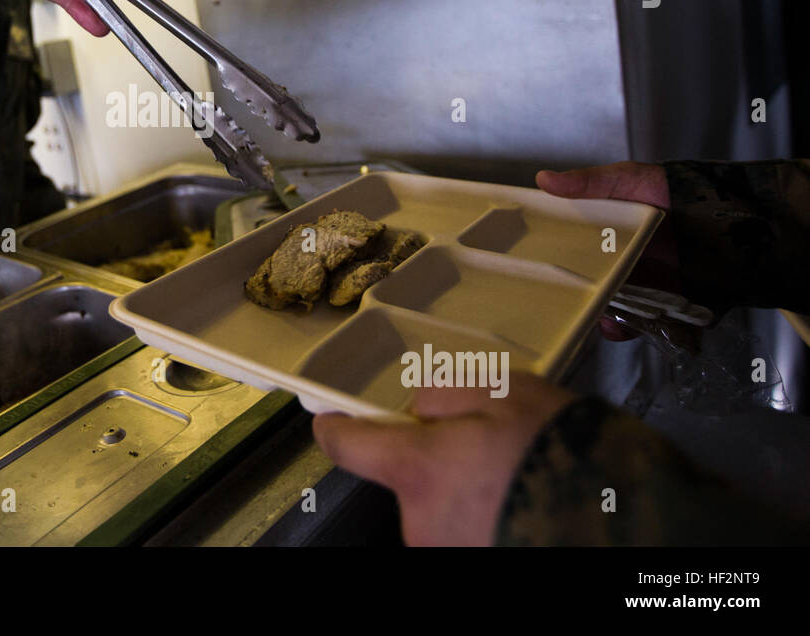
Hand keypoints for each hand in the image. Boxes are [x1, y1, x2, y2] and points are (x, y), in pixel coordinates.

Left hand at [312, 373, 577, 545]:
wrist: (631, 523)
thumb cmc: (566, 454)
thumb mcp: (507, 393)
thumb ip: (445, 396)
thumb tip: (416, 408)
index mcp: (418, 471)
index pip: (349, 447)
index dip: (337, 428)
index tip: (330, 421)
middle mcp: (421, 524)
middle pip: (410, 480)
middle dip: (439, 461)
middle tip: (490, 447)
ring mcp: (447, 553)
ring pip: (442, 508)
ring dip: (468, 493)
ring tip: (521, 480)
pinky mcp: (473, 568)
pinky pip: (468, 532)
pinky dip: (490, 517)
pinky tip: (526, 506)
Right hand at [536, 160, 677, 338]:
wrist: (724, 207)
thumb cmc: (670, 189)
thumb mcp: (624, 179)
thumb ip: (588, 183)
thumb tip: (544, 178)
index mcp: (607, 243)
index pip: (576, 262)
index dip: (560, 272)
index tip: (544, 279)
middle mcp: (624, 268)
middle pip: (596, 291)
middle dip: (584, 303)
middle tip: (574, 307)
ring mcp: (648, 288)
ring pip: (620, 312)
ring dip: (610, 320)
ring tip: (604, 321)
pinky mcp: (672, 304)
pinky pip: (654, 325)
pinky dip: (644, 331)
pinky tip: (631, 328)